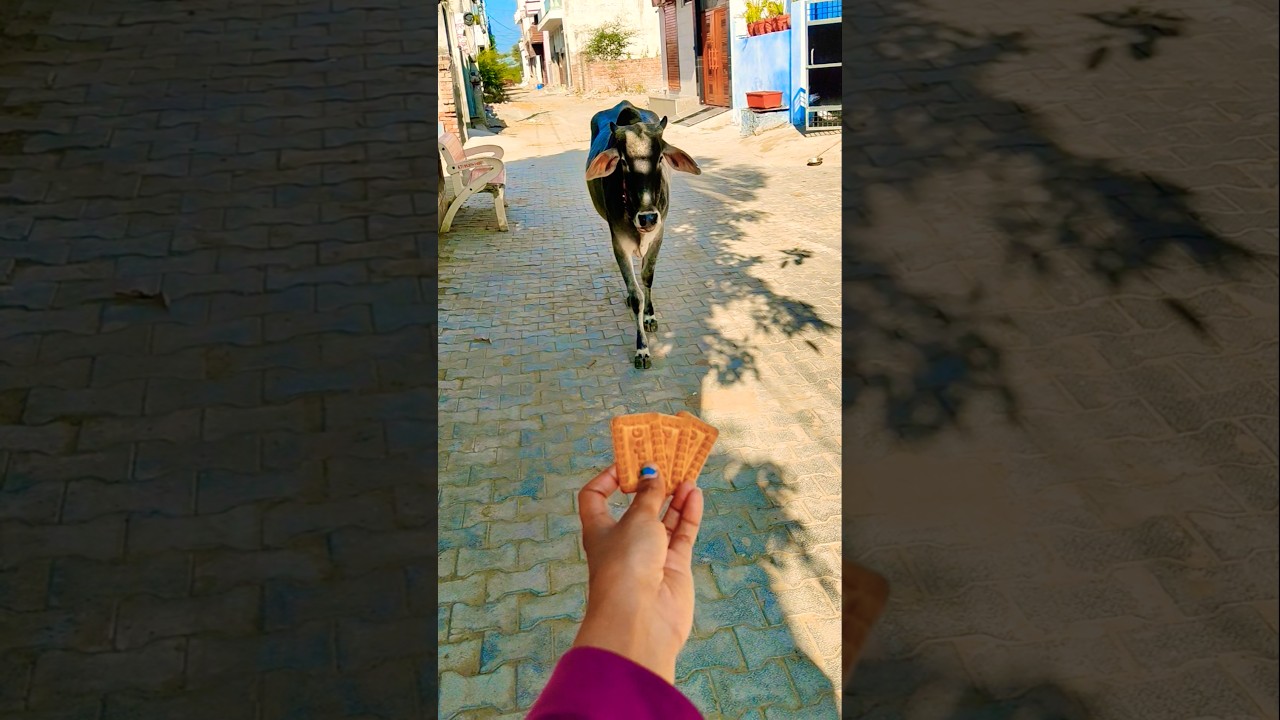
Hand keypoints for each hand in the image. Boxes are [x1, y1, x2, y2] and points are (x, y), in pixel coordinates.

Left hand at [572, 463, 704, 683]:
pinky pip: (681, 534)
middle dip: (651, 485)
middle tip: (667, 461)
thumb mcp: (636, 520)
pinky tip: (695, 494)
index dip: (608, 478)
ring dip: (674, 497)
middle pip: (637, 507)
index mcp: (599, 529)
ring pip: (663, 520)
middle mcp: (623, 542)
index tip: (628, 463)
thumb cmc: (627, 565)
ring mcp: (649, 555)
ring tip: (687, 474)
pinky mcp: (673, 567)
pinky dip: (688, 514)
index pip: (595, 497)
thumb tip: (652, 472)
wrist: (641, 619)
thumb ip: (648, 495)